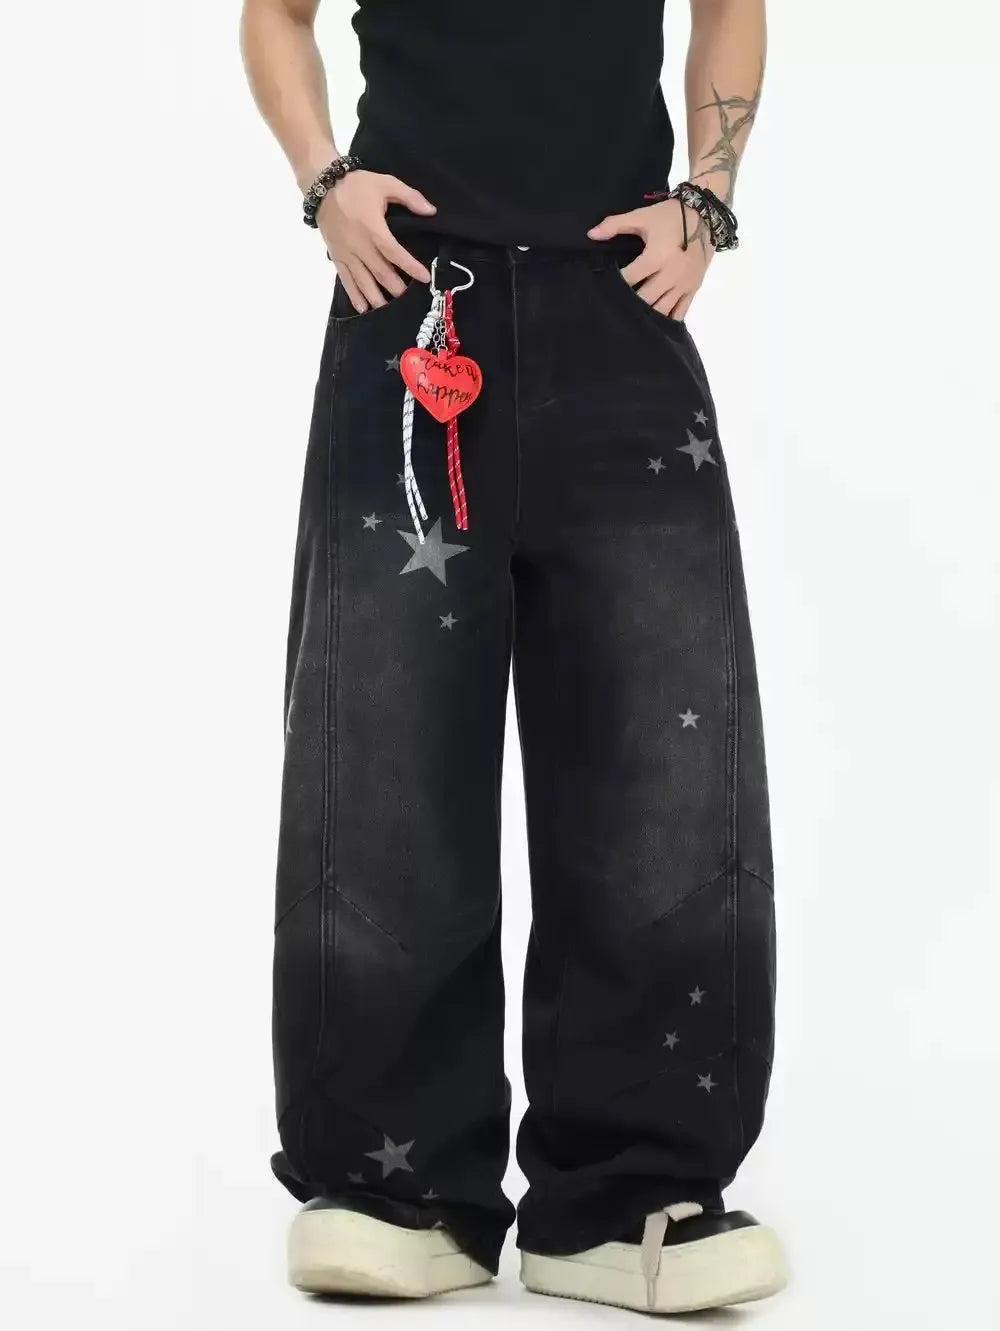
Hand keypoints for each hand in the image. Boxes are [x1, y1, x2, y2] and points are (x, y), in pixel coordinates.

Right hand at [317, 170, 437, 312]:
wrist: (322, 186)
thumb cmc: (356, 185)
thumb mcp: (385, 183)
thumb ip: (410, 197)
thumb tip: (432, 211)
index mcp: (373, 228)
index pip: (394, 252)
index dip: (410, 266)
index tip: (425, 278)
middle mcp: (359, 245)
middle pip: (381, 272)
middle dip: (395, 288)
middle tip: (408, 298)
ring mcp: (346, 253)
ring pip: (363, 281)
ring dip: (376, 297)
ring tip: (388, 309)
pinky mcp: (336, 257)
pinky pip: (346, 280)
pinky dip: (354, 295)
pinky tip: (363, 308)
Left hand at [588, 199, 712, 320]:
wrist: (706, 214)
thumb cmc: (671, 215)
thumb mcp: (642, 216)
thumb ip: (615, 225)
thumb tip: (590, 235)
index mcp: (656, 257)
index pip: (629, 278)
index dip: (615, 283)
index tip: (605, 286)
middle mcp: (671, 274)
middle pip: (645, 299)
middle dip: (629, 303)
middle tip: (617, 305)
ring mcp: (683, 284)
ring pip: (662, 310)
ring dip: (647, 315)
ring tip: (633, 316)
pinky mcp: (693, 288)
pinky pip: (680, 312)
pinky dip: (667, 319)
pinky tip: (655, 323)